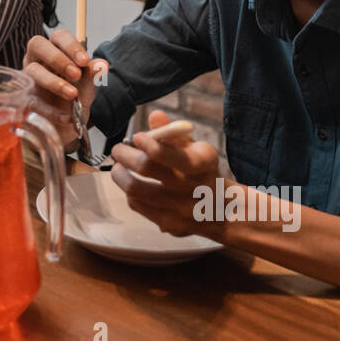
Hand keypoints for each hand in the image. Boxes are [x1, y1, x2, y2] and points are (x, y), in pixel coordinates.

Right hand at [23, 29, 106, 142]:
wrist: (66, 123)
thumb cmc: (74, 96)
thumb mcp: (86, 85)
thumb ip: (92, 74)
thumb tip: (101, 64)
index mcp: (54, 50)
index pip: (59, 36)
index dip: (71, 46)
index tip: (85, 61)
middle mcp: (37, 59)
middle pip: (37, 44)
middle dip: (57, 58)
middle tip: (75, 75)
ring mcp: (28, 77)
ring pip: (32, 70)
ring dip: (53, 81)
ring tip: (72, 94)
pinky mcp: (24, 98)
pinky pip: (34, 99)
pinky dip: (52, 110)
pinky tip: (67, 116)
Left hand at [111, 110, 221, 237]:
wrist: (221, 211)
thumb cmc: (202, 172)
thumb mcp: (196, 149)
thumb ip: (174, 133)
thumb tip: (155, 115)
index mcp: (202, 163)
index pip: (174, 155)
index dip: (151, 145)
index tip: (137, 137)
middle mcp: (192, 188)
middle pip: (146, 168)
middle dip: (125, 155)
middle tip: (118, 149)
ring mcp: (180, 209)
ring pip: (134, 189)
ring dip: (120, 174)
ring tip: (119, 167)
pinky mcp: (168, 224)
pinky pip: (137, 205)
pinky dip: (130, 192)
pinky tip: (132, 184)